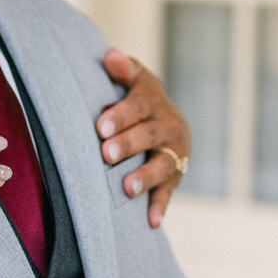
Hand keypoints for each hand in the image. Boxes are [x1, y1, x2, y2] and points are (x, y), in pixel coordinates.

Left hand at [96, 47, 190, 227]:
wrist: (166, 120)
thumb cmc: (137, 98)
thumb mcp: (133, 78)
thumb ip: (122, 69)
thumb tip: (110, 55)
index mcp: (153, 100)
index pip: (139, 105)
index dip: (121, 115)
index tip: (100, 126)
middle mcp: (169, 125)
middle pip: (150, 135)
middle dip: (128, 145)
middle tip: (106, 154)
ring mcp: (175, 152)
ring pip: (163, 165)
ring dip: (145, 177)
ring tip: (126, 188)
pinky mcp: (176, 175)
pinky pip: (169, 191)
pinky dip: (161, 206)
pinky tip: (151, 221)